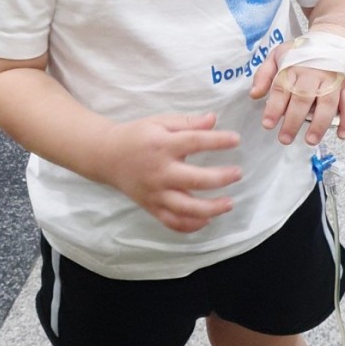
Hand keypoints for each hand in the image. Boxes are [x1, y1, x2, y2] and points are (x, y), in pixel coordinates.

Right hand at [102, 112, 241, 233]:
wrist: (106, 156)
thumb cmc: (137, 136)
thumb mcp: (159, 122)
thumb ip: (187, 122)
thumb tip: (214, 119)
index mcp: (162, 145)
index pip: (195, 142)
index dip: (218, 141)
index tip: (236, 140)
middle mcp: (159, 172)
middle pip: (195, 180)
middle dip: (220, 178)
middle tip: (238, 173)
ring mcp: (155, 193)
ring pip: (186, 208)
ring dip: (211, 208)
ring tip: (229, 203)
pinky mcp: (151, 207)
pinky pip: (173, 222)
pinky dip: (191, 225)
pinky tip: (207, 219)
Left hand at [250, 51, 344, 145]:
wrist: (335, 39)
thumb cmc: (303, 53)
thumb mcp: (278, 55)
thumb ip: (264, 74)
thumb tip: (254, 94)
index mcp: (294, 67)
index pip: (282, 89)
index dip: (274, 108)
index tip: (268, 124)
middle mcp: (314, 74)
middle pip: (303, 99)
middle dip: (293, 120)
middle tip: (285, 138)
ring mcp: (333, 81)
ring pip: (328, 104)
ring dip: (320, 124)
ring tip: (310, 140)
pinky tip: (342, 135)